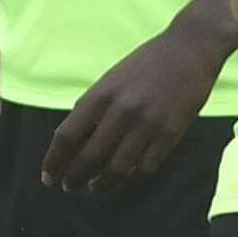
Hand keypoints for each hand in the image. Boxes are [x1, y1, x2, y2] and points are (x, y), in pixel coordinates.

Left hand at [36, 21, 229, 188]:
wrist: (189, 49)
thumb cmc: (144, 64)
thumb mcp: (110, 80)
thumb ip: (92, 108)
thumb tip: (72, 142)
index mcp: (100, 95)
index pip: (67, 137)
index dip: (54, 161)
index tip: (48, 177)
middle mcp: (121, 111)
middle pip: (89, 157)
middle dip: (74, 177)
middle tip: (69, 186)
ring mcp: (148, 124)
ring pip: (118, 168)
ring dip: (102, 183)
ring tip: (95, 187)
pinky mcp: (171, 133)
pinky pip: (147, 166)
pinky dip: (133, 177)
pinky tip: (125, 179)